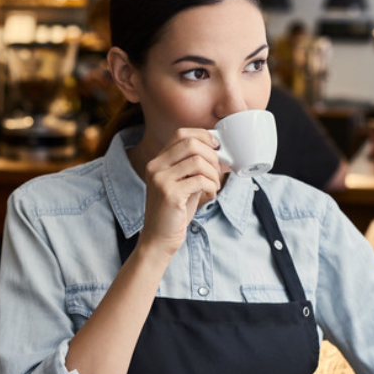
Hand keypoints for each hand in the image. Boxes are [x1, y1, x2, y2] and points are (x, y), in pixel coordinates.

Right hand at [138, 128, 222, 257]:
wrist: (159, 239)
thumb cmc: (174, 212)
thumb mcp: (182, 183)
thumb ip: (193, 166)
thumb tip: (218, 150)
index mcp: (157, 162)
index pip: (180, 134)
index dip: (202, 136)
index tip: (216, 147)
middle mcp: (155, 167)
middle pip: (191, 144)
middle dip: (212, 155)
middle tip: (218, 170)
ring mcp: (160, 180)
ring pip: (198, 161)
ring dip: (213, 173)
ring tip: (214, 185)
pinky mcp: (169, 194)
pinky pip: (200, 180)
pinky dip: (211, 186)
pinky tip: (210, 194)